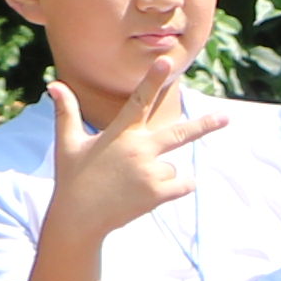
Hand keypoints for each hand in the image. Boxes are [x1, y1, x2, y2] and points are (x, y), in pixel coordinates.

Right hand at [40, 79, 221, 242]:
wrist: (78, 219)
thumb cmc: (72, 179)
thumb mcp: (68, 144)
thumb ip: (67, 112)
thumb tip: (53, 84)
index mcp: (120, 134)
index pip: (139, 100)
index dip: (152, 79)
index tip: (166, 61)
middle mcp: (139, 149)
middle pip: (180, 133)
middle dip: (205, 125)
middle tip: (226, 118)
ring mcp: (150, 172)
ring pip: (171, 165)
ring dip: (159, 172)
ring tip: (131, 184)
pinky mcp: (157, 193)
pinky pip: (182, 184)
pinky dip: (176, 186)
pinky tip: (150, 192)